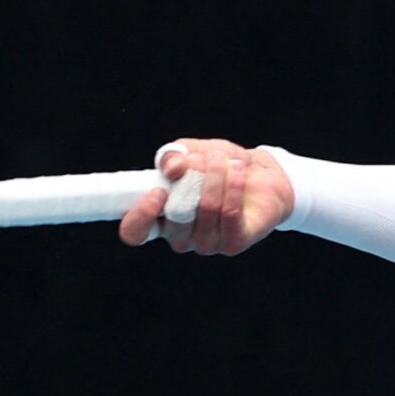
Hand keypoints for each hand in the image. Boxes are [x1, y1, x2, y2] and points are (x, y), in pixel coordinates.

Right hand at [119, 138, 294, 255]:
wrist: (259, 175)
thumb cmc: (218, 165)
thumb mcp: (191, 151)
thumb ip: (174, 155)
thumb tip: (173, 169)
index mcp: (160, 219)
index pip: (135, 232)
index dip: (140, 215)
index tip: (158, 190)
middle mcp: (180, 238)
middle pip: (177, 215)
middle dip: (193, 178)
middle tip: (204, 159)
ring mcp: (206, 244)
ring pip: (206, 209)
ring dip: (216, 177)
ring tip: (224, 160)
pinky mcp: (233, 244)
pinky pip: (229, 214)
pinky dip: (234, 186)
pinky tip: (238, 170)